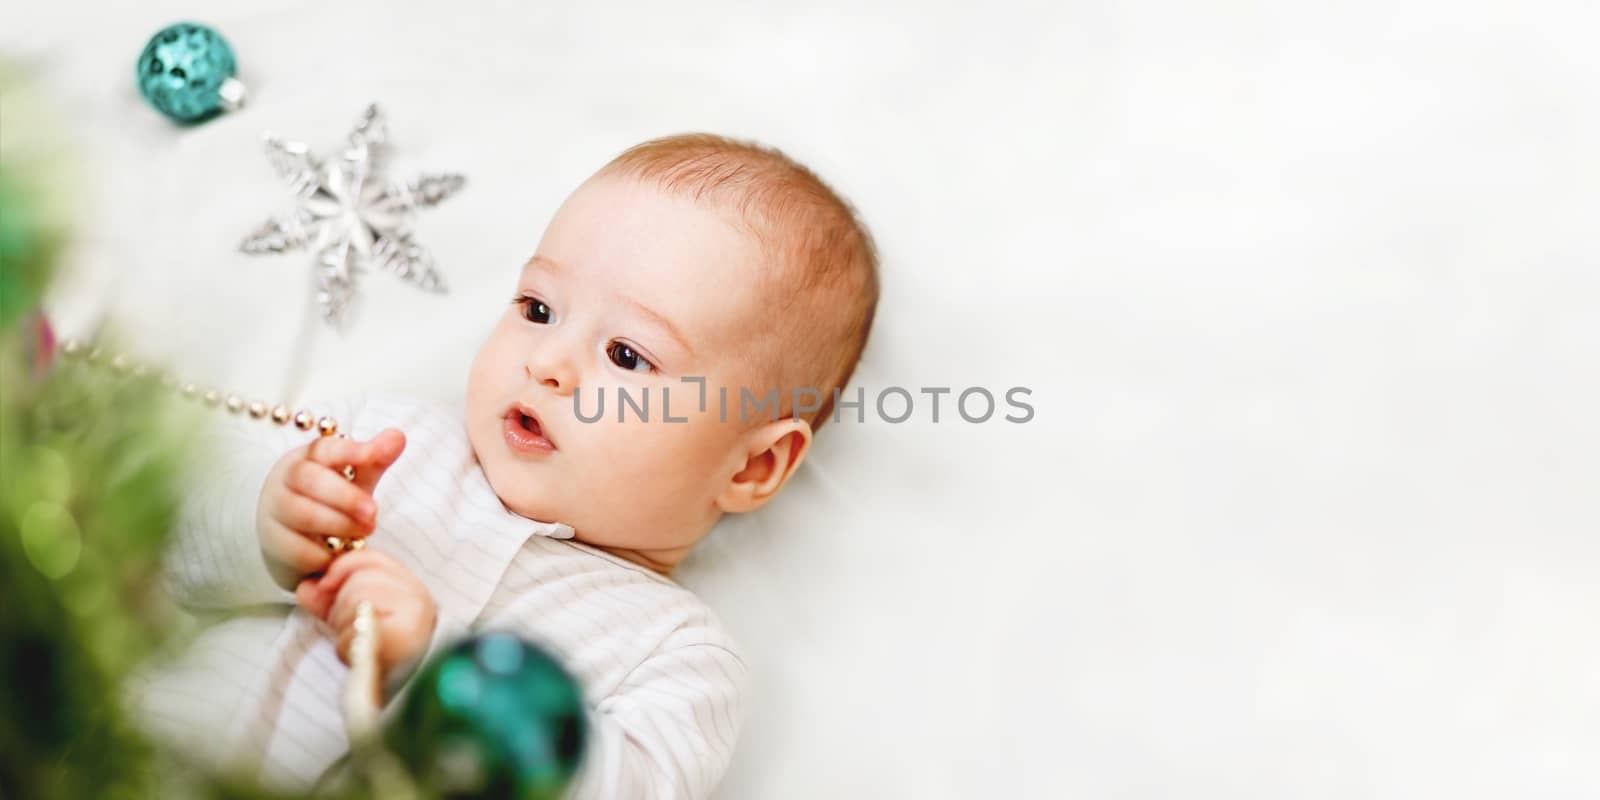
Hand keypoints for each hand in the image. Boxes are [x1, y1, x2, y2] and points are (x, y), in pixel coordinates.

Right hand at [257, 428, 405, 589]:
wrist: (298, 539)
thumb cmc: (334, 502)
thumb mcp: (356, 479)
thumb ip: (375, 460)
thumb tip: (398, 436)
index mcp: (308, 458)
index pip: (325, 448)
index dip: (350, 451)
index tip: (375, 454)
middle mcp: (286, 480)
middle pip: (310, 479)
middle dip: (346, 496)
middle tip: (373, 512)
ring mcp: (275, 512)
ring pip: (303, 514)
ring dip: (339, 524)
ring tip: (366, 531)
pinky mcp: (274, 545)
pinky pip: (299, 549)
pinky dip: (325, 553)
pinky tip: (344, 553)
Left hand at [295, 549, 437, 682]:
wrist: (396, 698)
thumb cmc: (379, 657)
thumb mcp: (355, 618)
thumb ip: (331, 598)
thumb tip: (307, 586)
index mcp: (413, 589)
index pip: (374, 559)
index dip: (342, 568)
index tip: (325, 584)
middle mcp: (421, 601)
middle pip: (360, 582)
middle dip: (341, 606)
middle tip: (349, 627)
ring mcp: (415, 621)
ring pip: (356, 602)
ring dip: (343, 627)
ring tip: (357, 643)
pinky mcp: (402, 643)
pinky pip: (356, 632)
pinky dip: (346, 646)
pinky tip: (357, 656)